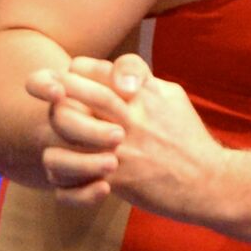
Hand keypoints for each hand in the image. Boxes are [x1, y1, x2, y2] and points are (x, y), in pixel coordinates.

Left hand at [32, 54, 225, 219]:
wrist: (208, 181)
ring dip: (55, 124)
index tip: (70, 75)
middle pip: (81, 90)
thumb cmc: (189, 139)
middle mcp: (133, 115)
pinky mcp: (118, 176)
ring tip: (51, 129)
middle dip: (57, 86)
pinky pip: (74, 171)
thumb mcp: (173, 97)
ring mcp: (123, 145)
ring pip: (70, 124)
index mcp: (147, 94)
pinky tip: (62, 169)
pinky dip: (62, 170)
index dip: (80, 70)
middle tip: (41, 88)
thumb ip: (146, 82)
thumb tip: (123, 75)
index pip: (103, 69)